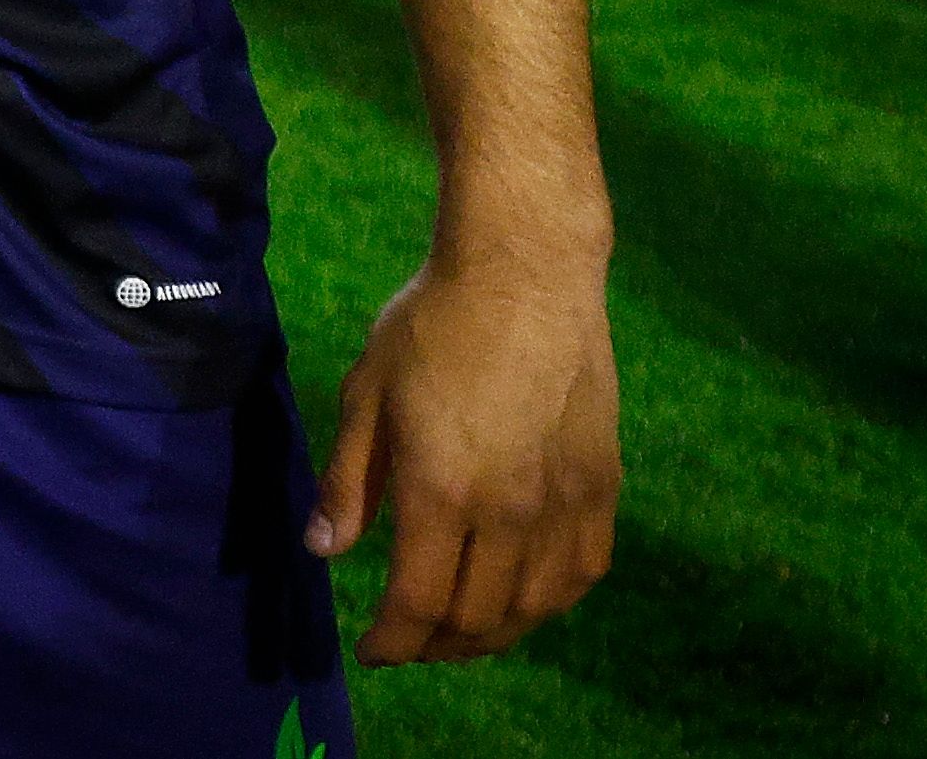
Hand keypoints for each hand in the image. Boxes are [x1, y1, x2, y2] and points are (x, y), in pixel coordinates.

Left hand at [307, 250, 620, 663]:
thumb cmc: (432, 325)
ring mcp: (564, 500)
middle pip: (478, 615)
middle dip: (437, 644)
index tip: (372, 652)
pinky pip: (583, 571)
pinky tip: (524, 598)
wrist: (525, 273)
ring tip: (461, 632)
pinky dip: (551, 601)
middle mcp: (510, 510)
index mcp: (442, 490)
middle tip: (411, 643)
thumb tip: (324, 549)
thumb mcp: (366, 393)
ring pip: (535, 606)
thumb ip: (348, 479)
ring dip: (495, 634)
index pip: (419, 601)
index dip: (394, 640)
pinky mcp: (602, 484)